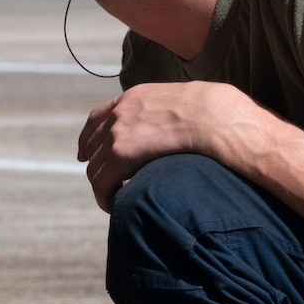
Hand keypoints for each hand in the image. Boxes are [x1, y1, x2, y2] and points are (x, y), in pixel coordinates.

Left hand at [77, 82, 253, 209]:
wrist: (218, 117)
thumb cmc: (217, 114)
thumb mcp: (187, 102)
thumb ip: (174, 112)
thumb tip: (187, 126)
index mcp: (135, 97)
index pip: (97, 118)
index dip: (89, 138)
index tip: (85, 153)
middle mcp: (120, 112)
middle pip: (92, 145)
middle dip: (96, 165)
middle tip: (107, 184)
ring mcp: (117, 132)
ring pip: (94, 168)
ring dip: (103, 185)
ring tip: (117, 199)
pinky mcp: (120, 155)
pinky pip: (101, 184)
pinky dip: (105, 197)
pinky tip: (116, 205)